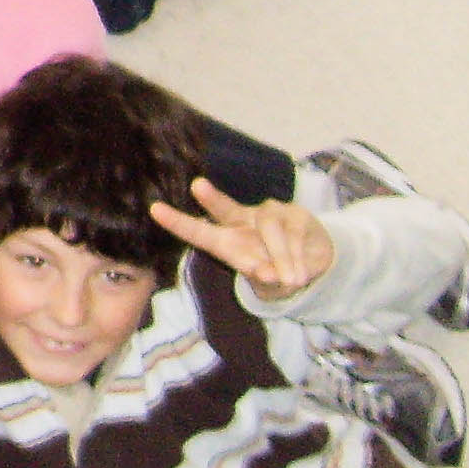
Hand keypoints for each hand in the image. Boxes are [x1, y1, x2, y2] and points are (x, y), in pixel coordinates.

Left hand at [150, 177, 334, 300]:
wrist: (314, 262)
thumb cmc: (276, 269)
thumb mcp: (266, 281)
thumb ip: (264, 278)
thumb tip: (268, 274)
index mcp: (228, 237)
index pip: (200, 232)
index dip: (178, 222)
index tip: (154, 210)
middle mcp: (244, 219)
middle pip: (225, 208)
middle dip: (211, 198)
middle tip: (197, 186)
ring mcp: (271, 213)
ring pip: (270, 231)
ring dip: (282, 260)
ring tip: (291, 280)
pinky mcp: (297, 214)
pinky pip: (294, 236)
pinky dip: (298, 258)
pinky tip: (303, 270)